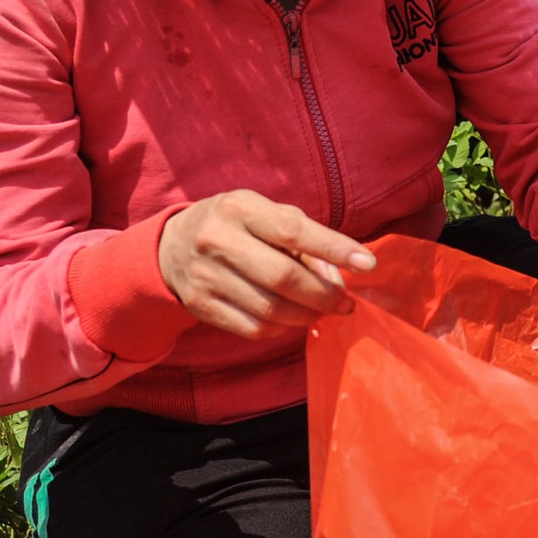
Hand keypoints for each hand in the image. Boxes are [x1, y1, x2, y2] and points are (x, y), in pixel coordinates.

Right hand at [158, 190, 375, 338]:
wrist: (170, 246)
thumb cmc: (235, 224)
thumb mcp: (263, 212)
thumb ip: (304, 236)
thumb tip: (340, 275)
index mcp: (239, 208)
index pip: (293, 231)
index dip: (334, 248)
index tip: (367, 264)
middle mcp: (217, 240)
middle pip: (283, 277)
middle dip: (324, 295)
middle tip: (346, 303)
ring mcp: (205, 276)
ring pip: (270, 309)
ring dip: (307, 315)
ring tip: (324, 311)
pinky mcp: (200, 306)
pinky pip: (252, 328)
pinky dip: (283, 329)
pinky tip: (294, 320)